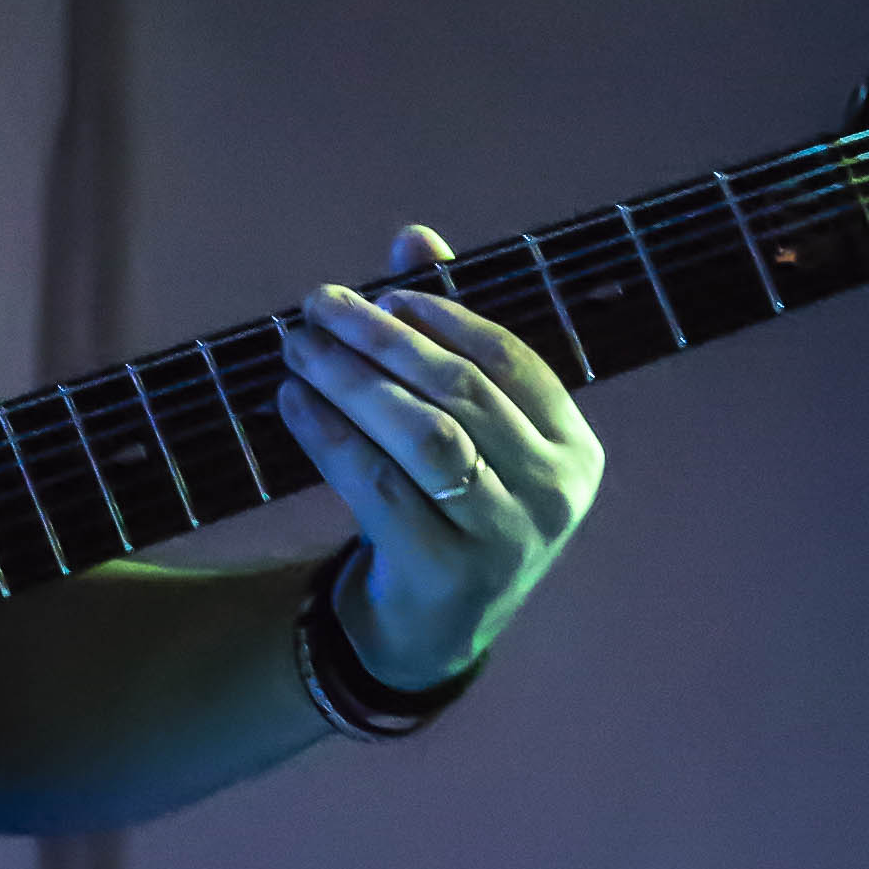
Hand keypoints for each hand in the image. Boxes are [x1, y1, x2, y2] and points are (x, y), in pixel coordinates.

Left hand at [276, 223, 601, 697]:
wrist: (430, 630)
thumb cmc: (452, 508)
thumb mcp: (467, 429)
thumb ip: (448, 335)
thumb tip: (413, 238)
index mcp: (575, 450)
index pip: (512, 362)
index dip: (446, 317)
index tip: (383, 294)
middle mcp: (552, 494)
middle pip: (461, 393)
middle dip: (383, 340)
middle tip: (319, 305)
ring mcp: (503, 538)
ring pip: (422, 437)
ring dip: (352, 383)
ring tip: (298, 348)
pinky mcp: (444, 571)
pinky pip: (377, 485)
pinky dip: (330, 436)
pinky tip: (293, 403)